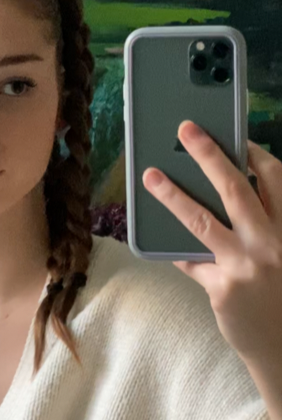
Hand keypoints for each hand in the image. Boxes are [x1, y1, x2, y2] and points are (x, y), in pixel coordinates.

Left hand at [142, 121, 281, 363]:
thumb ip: (268, 223)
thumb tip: (234, 187)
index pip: (275, 177)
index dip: (254, 153)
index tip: (237, 137)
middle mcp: (271, 242)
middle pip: (235, 188)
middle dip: (208, 154)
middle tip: (185, 130)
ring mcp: (245, 266)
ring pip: (201, 221)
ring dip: (172, 195)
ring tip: (150, 176)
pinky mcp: (222, 289)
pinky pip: (190, 260)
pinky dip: (175, 247)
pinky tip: (159, 235)